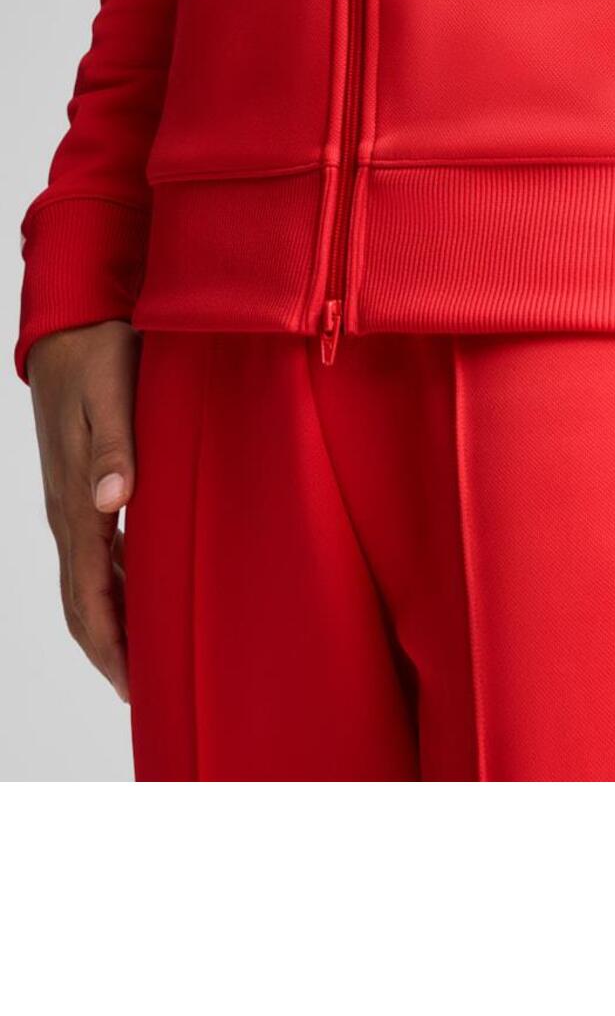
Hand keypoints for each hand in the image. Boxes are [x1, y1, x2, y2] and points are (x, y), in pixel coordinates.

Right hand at [27, 321, 138, 701]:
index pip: (88, 592)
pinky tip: (141, 594)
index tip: (132, 687)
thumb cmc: (98, 354)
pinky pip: (96, 553)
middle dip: (108, 650)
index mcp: (77, 498)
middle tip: (141, 694)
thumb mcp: (112, 394)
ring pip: (87, 581)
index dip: (109, 643)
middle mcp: (71, 509)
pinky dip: (115, 586)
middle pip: (81, 601)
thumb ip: (115, 447)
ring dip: (112, 622)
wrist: (71, 321)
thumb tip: (113, 501)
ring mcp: (75, 499)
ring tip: (144, 659)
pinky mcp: (85, 484)